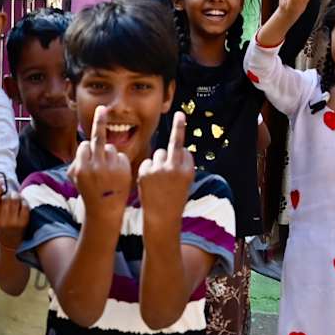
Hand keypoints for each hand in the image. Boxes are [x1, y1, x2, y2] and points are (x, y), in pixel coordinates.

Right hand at [0, 186, 29, 247]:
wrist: (10, 237)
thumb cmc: (1, 221)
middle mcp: (2, 221)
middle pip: (6, 199)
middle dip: (8, 193)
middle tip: (9, 193)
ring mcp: (13, 222)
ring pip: (16, 200)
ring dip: (16, 195)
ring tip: (15, 196)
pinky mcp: (23, 222)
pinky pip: (25, 205)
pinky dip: (23, 201)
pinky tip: (21, 202)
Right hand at [68, 105, 131, 219]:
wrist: (105, 210)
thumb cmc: (88, 192)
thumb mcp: (76, 178)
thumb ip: (77, 161)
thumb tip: (84, 145)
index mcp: (81, 167)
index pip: (85, 145)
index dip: (87, 150)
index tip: (89, 146)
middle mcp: (96, 166)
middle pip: (98, 137)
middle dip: (99, 121)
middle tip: (102, 108)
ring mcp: (111, 167)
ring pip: (110, 148)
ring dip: (108, 155)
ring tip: (108, 173)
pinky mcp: (124, 169)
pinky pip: (120, 156)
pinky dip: (118, 162)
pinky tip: (116, 175)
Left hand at [137, 111, 194, 227]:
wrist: (161, 219)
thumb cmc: (174, 201)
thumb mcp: (185, 183)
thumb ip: (181, 166)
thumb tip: (178, 148)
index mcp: (188, 170)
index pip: (184, 150)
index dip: (181, 153)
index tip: (182, 119)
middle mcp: (175, 167)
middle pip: (175, 143)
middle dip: (178, 127)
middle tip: (180, 115)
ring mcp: (159, 169)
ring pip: (159, 153)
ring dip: (158, 162)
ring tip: (159, 181)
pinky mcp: (145, 171)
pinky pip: (148, 162)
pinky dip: (148, 169)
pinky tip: (150, 182)